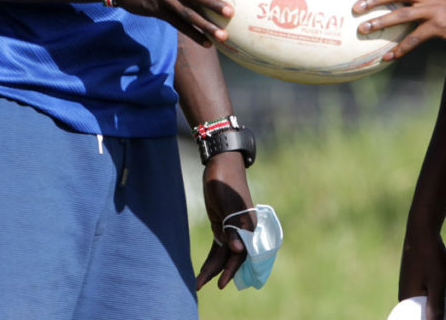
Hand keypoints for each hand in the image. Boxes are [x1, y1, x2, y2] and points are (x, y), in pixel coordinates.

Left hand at [195, 152, 254, 289]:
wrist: (221, 161)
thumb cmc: (225, 180)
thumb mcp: (226, 202)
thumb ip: (232, 227)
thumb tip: (237, 251)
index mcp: (247, 224)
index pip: (241, 253)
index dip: (232, 269)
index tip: (221, 283)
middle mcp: (242, 228)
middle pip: (231, 256)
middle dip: (218, 272)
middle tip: (200, 285)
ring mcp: (232, 226)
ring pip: (223, 252)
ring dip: (213, 267)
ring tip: (198, 282)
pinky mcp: (223, 222)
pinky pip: (219, 244)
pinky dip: (213, 257)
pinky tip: (205, 268)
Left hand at [353, 0, 445, 57]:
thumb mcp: (439, 0)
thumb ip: (420, 0)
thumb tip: (398, 6)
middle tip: (355, 6)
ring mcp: (434, 9)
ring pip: (402, 13)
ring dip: (381, 22)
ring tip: (364, 29)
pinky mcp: (441, 26)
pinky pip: (415, 38)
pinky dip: (400, 48)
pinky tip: (389, 57)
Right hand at [400, 221, 445, 319]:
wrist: (422, 228)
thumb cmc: (429, 255)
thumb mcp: (436, 282)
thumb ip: (435, 305)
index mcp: (406, 296)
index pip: (415, 318)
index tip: (441, 316)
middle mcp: (404, 291)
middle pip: (419, 311)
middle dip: (431, 313)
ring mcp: (409, 282)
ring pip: (422, 301)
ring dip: (433, 304)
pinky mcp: (415, 274)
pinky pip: (423, 291)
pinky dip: (432, 294)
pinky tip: (443, 291)